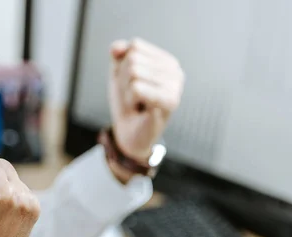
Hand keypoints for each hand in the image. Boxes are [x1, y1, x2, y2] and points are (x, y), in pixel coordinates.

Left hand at [108, 38, 184, 172]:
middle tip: (133, 97)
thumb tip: (116, 48)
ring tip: (138, 103)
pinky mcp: (170, 102)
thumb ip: (118, 56)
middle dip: (124, 80)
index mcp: (167, 61)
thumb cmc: (127, 105)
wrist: (129, 134)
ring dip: (127, 91)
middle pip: (133, 59)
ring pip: (133, 73)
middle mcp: (176, 71)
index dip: (123, 66)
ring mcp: (176, 86)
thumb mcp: (118, 74)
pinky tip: (141, 109)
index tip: (131, 84)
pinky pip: (137, 88)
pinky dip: (131, 99)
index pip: (135, 46)